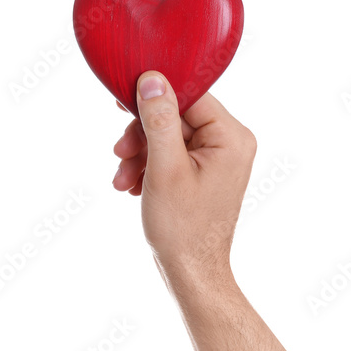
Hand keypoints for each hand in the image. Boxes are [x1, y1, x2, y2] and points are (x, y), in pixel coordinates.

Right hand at [113, 71, 256, 277]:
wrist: (191, 271)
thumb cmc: (182, 228)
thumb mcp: (165, 168)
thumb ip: (159, 120)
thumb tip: (152, 79)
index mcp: (231, 138)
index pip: (190, 96)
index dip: (154, 97)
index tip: (122, 101)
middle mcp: (230, 144)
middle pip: (177, 117)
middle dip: (143, 136)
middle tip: (119, 153)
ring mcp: (218, 159)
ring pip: (170, 138)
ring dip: (141, 154)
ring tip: (122, 180)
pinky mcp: (203, 171)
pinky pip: (173, 155)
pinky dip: (150, 166)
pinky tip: (134, 185)